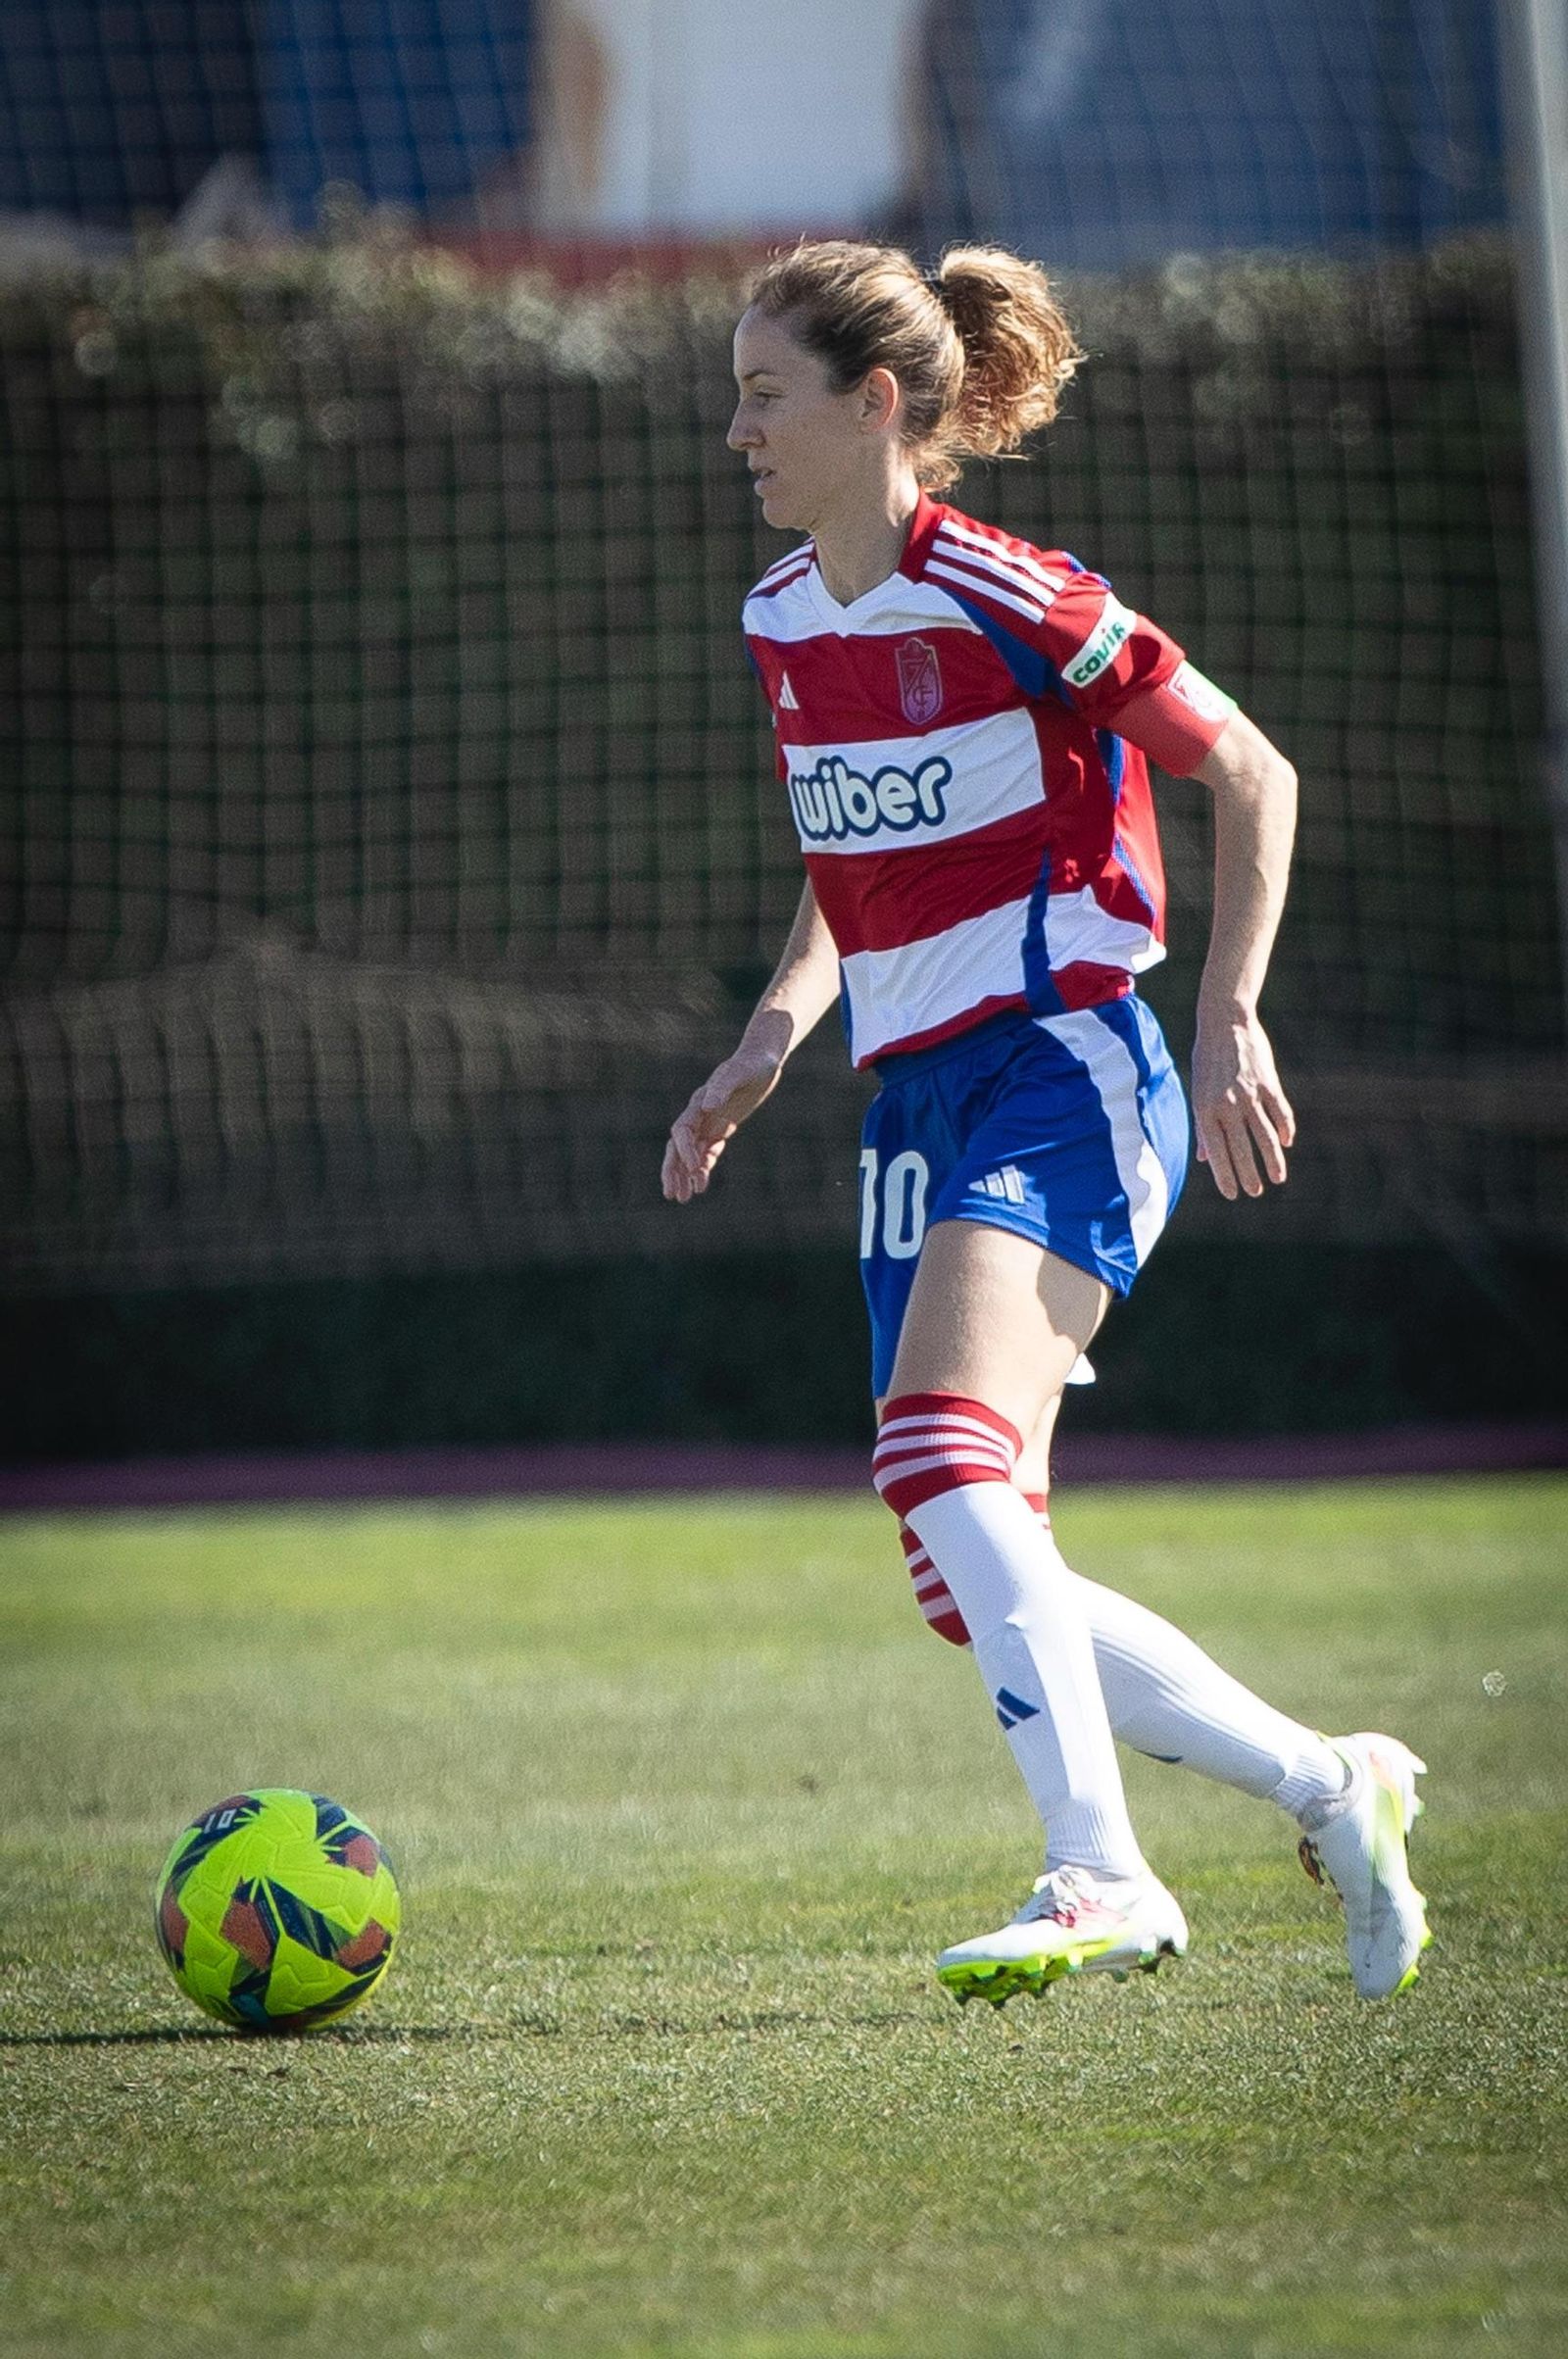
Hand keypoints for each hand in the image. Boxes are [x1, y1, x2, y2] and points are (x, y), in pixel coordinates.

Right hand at [661, 1041, 785, 1202]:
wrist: (762, 1059)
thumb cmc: (751, 1064)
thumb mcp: (740, 1072)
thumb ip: (723, 1086)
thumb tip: (707, 1105)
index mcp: (699, 1101)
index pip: (682, 1130)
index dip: (685, 1150)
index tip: (695, 1168)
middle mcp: (699, 1114)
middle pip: (677, 1146)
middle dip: (673, 1170)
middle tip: (671, 1194)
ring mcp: (709, 1122)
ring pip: (690, 1154)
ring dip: (685, 1176)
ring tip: (683, 1198)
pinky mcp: (721, 1128)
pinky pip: (707, 1152)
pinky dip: (703, 1169)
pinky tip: (701, 1186)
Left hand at [1191, 1013, 1294, 1199]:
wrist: (1225, 1022)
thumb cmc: (1207, 1059)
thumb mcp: (1198, 1091)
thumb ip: (1203, 1126)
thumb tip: (1204, 1158)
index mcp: (1205, 1109)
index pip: (1216, 1151)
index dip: (1225, 1175)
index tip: (1232, 1193)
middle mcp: (1227, 1105)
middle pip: (1241, 1148)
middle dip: (1249, 1174)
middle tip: (1255, 1192)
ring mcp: (1249, 1094)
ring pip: (1265, 1135)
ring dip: (1272, 1159)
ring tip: (1278, 1178)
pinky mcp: (1268, 1083)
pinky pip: (1280, 1112)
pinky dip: (1285, 1129)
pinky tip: (1287, 1142)